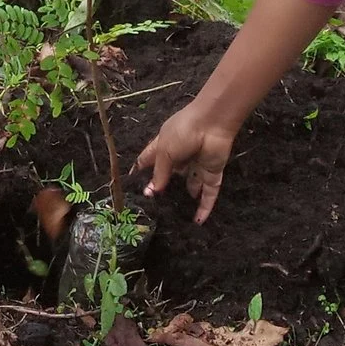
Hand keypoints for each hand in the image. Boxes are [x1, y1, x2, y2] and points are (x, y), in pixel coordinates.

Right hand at [134, 100, 239, 222]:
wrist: (212, 123)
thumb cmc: (183, 131)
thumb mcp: (164, 151)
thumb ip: (159, 172)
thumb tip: (151, 191)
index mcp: (165, 145)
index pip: (149, 159)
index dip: (140, 169)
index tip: (132, 182)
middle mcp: (180, 156)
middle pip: (171, 174)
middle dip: (164, 187)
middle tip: (155, 205)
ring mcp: (197, 165)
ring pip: (191, 185)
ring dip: (186, 196)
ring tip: (175, 214)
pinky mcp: (212, 173)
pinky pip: (209, 193)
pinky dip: (205, 207)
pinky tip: (198, 221)